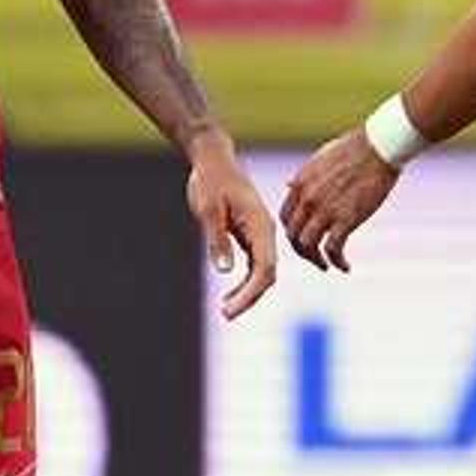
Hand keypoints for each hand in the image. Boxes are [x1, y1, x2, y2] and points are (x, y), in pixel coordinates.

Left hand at [187, 134, 280, 317]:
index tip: (229, 309)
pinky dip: (245, 282)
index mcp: (261, 225)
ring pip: (262, 272)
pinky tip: (230, 294)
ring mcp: (260, 235)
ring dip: (247, 293)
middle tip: (225, 314)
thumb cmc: (211, 181)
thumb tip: (224, 270)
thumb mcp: (208, 210)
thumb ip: (217, 239)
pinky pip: (254, 265)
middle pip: (267, 274)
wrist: (213, 161)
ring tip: (226, 309)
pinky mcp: (251, 236)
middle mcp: (266, 232)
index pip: (265, 268)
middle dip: (249, 297)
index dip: (251, 293)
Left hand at [279, 129, 402, 272]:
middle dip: (302, 250)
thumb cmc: (355, 148)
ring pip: (308, 246)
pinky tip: (346, 267)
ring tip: (328, 265)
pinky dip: (337, 262)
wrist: (380, 146)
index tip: (305, 239)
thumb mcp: (320, 159)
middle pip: (293, 235)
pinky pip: (332, 249)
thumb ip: (304, 176)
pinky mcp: (346, 219)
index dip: (293, 232)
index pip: (285, 217)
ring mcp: (325, 209)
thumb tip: (290, 184)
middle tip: (315, 257)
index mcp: (300, 183)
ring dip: (316, 260)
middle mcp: (308, 198)